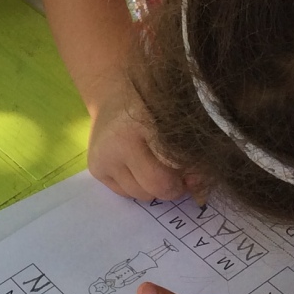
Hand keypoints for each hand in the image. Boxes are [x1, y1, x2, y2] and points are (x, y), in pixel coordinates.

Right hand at [87, 81, 186, 201]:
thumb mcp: (178, 122)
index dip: (190, 172)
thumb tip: (198, 192)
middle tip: (178, 173)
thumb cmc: (155, 108)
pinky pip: (127, 195)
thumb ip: (193, 156)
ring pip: (142, 195)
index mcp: (142, 120)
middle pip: (156, 186)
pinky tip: (137, 166)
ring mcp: (103, 156)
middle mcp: (117, 140)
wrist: (116, 98)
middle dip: (173, 186)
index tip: (194, 168)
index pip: (174, 162)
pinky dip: (138, 186)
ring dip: (155, 188)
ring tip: (156, 166)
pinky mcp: (95, 169)